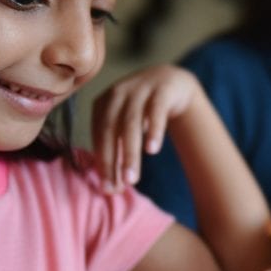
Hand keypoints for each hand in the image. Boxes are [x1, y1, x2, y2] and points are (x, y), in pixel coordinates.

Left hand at [92, 65, 200, 191]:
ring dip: (129, 153)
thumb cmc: (144, 111)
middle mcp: (117, 93)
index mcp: (103, 103)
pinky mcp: (162, 89)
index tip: (108, 188)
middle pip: (111, 130)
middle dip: (112, 161)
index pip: (99, 137)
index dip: (102, 163)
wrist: (171, 82)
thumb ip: (118, 152)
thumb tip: (110, 189)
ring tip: (131, 178)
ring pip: (131, 124)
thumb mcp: (126, 127)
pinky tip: (152, 150)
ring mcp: (140, 88)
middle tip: (117, 187)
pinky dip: (154, 131)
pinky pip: (156, 111)